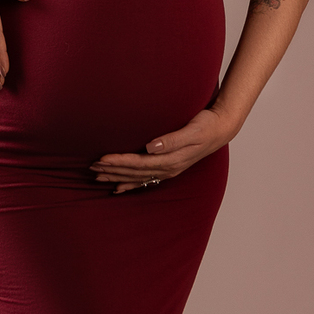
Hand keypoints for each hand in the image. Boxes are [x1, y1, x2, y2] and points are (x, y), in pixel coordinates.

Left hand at [90, 106, 232, 192]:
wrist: (221, 128)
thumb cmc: (207, 125)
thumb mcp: (192, 129)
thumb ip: (172, 139)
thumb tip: (151, 146)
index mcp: (171, 160)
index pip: (138, 163)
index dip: (119, 162)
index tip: (101, 159)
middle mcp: (168, 168)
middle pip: (134, 172)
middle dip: (112, 170)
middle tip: (91, 168)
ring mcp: (168, 170)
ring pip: (137, 177)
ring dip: (117, 177)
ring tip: (98, 176)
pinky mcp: (169, 167)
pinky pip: (146, 179)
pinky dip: (130, 184)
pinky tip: (118, 188)